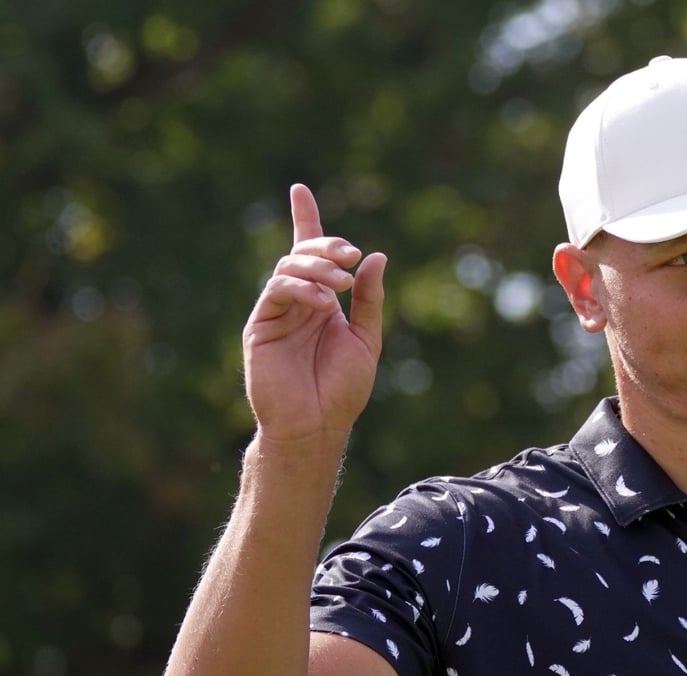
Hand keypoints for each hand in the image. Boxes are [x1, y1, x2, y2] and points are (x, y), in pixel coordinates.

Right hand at [242, 184, 387, 444]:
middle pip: (302, 255)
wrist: (318, 425)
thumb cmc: (341, 388)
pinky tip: (323, 303)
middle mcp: (296, 302)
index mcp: (320, 302)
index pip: (310, 254)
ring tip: (343, 283)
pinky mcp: (259, 327)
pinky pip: (276, 292)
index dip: (305, 220)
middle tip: (351, 256)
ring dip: (318, 268)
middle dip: (326, 247)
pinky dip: (302, 290)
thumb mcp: (366, 338)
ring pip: (288, 268)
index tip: (299, 189)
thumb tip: (376, 256)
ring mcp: (275, 313)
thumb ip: (370, 299)